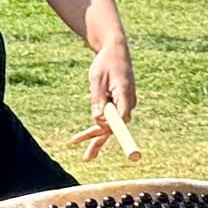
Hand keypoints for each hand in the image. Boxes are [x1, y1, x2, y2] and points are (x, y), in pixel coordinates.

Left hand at [68, 41, 137, 161]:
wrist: (114, 50)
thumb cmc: (105, 62)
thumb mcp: (97, 79)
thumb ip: (97, 98)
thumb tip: (96, 119)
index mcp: (125, 94)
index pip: (121, 117)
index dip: (112, 128)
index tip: (105, 137)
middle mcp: (127, 102)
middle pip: (114, 126)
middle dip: (99, 140)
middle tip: (87, 157)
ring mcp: (123, 104)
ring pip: (109, 126)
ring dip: (95, 138)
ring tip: (86, 157)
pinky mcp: (117, 104)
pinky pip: (107, 119)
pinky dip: (95, 128)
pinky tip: (79, 138)